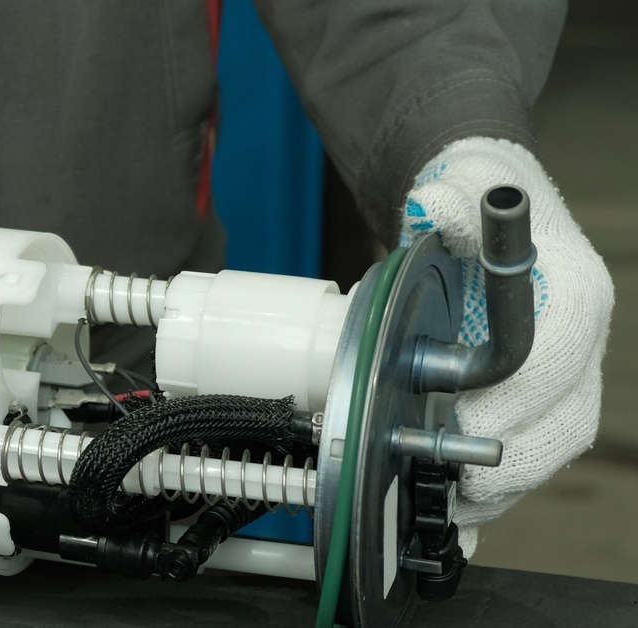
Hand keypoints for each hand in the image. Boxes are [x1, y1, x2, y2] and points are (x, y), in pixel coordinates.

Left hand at [402, 137, 613, 555]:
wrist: (479, 220)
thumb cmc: (474, 206)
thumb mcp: (461, 184)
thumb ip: (451, 197)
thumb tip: (432, 206)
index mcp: (574, 293)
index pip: (558, 357)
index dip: (520, 398)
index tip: (472, 424)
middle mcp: (579, 344)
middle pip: (567, 420)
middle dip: (514, 461)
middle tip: (459, 483)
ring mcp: (563, 379)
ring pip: (549, 449)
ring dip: (503, 486)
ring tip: (450, 505)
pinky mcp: (538, 404)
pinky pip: (528, 457)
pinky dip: (496, 492)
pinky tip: (460, 516)